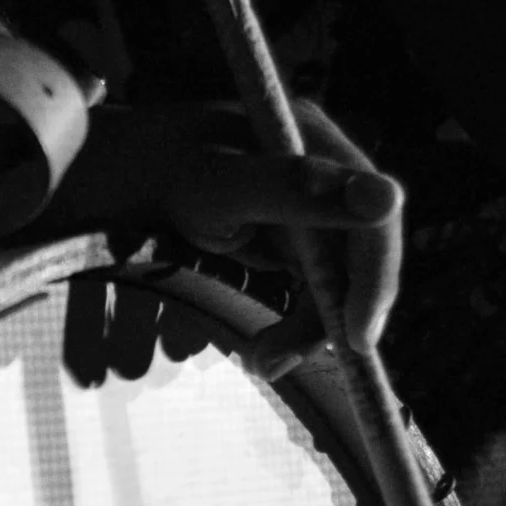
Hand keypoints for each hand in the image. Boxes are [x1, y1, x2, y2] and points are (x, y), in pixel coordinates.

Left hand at [72, 98, 403, 365]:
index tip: (356, 338)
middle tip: (283, 362)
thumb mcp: (220, 186)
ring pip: (340, 281)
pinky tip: (264, 354)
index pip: (375, 216)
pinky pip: (315, 290)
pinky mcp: (297, 237)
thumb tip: (388, 196)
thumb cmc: (157, 173)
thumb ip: (297, 189)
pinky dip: (294, 325)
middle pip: (361, 256)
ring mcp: (313, 207)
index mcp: (318, 142)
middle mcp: (326, 171)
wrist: (116, 179)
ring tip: (262, 363)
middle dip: (334, 316)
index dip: (375, 278)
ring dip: (309, 330)